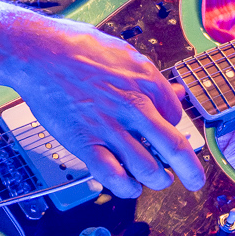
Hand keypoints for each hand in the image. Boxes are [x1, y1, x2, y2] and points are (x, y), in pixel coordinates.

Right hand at [0, 0, 204, 198]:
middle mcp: (134, 107)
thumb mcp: (125, 53)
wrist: (39, 53)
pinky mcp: (85, 143)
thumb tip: (175, 94)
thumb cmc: (78, 47)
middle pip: (175, 148)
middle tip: (194, 180)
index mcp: (147, 82)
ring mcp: (110, 127)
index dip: (180, 131)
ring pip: (147, 168)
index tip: (175, 138)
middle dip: (190, 171)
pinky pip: (113, 175)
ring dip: (158, 180)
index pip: (177, 117)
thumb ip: (151, 78)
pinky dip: (126, 187)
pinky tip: (130, 187)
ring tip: (159, 181)